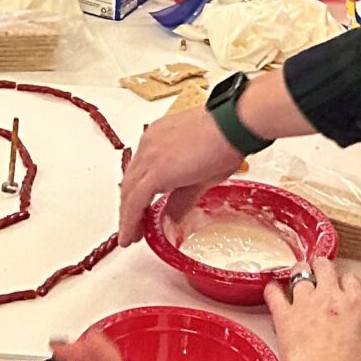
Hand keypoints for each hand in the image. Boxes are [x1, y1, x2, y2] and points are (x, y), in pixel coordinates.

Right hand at [117, 106, 243, 245]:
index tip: (128, 239)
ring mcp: (150, 139)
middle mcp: (148, 153)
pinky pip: (139, 155)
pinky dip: (138, 173)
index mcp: (159, 171)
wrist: (233, 121)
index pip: (134, 202)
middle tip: (132, 231)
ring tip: (137, 210)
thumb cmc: (223, 151)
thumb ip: (180, 204)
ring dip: (131, 193)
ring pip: (131, 171)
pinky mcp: (155, 130)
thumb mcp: (202, 185)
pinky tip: (146, 182)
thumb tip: (170, 222)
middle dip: (127, 211)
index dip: (129, 224)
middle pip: (128, 188)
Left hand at [263, 258, 360, 360]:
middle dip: (322, 267)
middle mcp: (329, 298)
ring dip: (299, 272)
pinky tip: (273, 290)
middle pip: (324, 266)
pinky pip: (273, 293)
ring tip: (298, 274)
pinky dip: (272, 290)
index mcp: (355, 304)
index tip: (345, 287)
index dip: (347, 281)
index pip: (352, 279)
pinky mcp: (284, 316)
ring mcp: (305, 304)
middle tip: (320, 272)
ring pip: (299, 273)